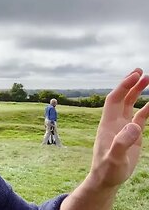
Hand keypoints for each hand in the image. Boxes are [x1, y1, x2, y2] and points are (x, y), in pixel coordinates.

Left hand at [89, 68, 148, 187]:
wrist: (107, 179)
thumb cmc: (107, 170)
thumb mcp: (114, 158)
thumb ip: (122, 143)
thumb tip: (133, 127)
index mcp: (108, 124)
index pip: (114, 99)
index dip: (123, 86)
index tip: (135, 75)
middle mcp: (114, 122)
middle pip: (122, 97)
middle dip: (130, 84)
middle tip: (142, 71)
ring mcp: (122, 127)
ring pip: (130, 104)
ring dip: (137, 92)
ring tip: (148, 79)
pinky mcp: (130, 135)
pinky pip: (139, 117)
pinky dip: (146, 108)